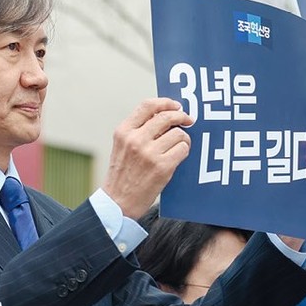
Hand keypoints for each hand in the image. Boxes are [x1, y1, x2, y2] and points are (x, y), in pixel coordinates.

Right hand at [101, 98, 194, 220]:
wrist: (118, 203)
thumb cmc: (123, 175)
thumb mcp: (122, 147)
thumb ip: (138, 130)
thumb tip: (166, 115)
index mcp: (123, 131)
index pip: (147, 105)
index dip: (165, 102)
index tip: (176, 105)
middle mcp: (135, 140)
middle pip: (166, 116)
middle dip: (181, 116)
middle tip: (188, 120)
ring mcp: (149, 153)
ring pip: (178, 133)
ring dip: (183, 138)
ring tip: (179, 145)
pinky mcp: (162, 167)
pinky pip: (183, 149)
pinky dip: (184, 151)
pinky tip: (178, 157)